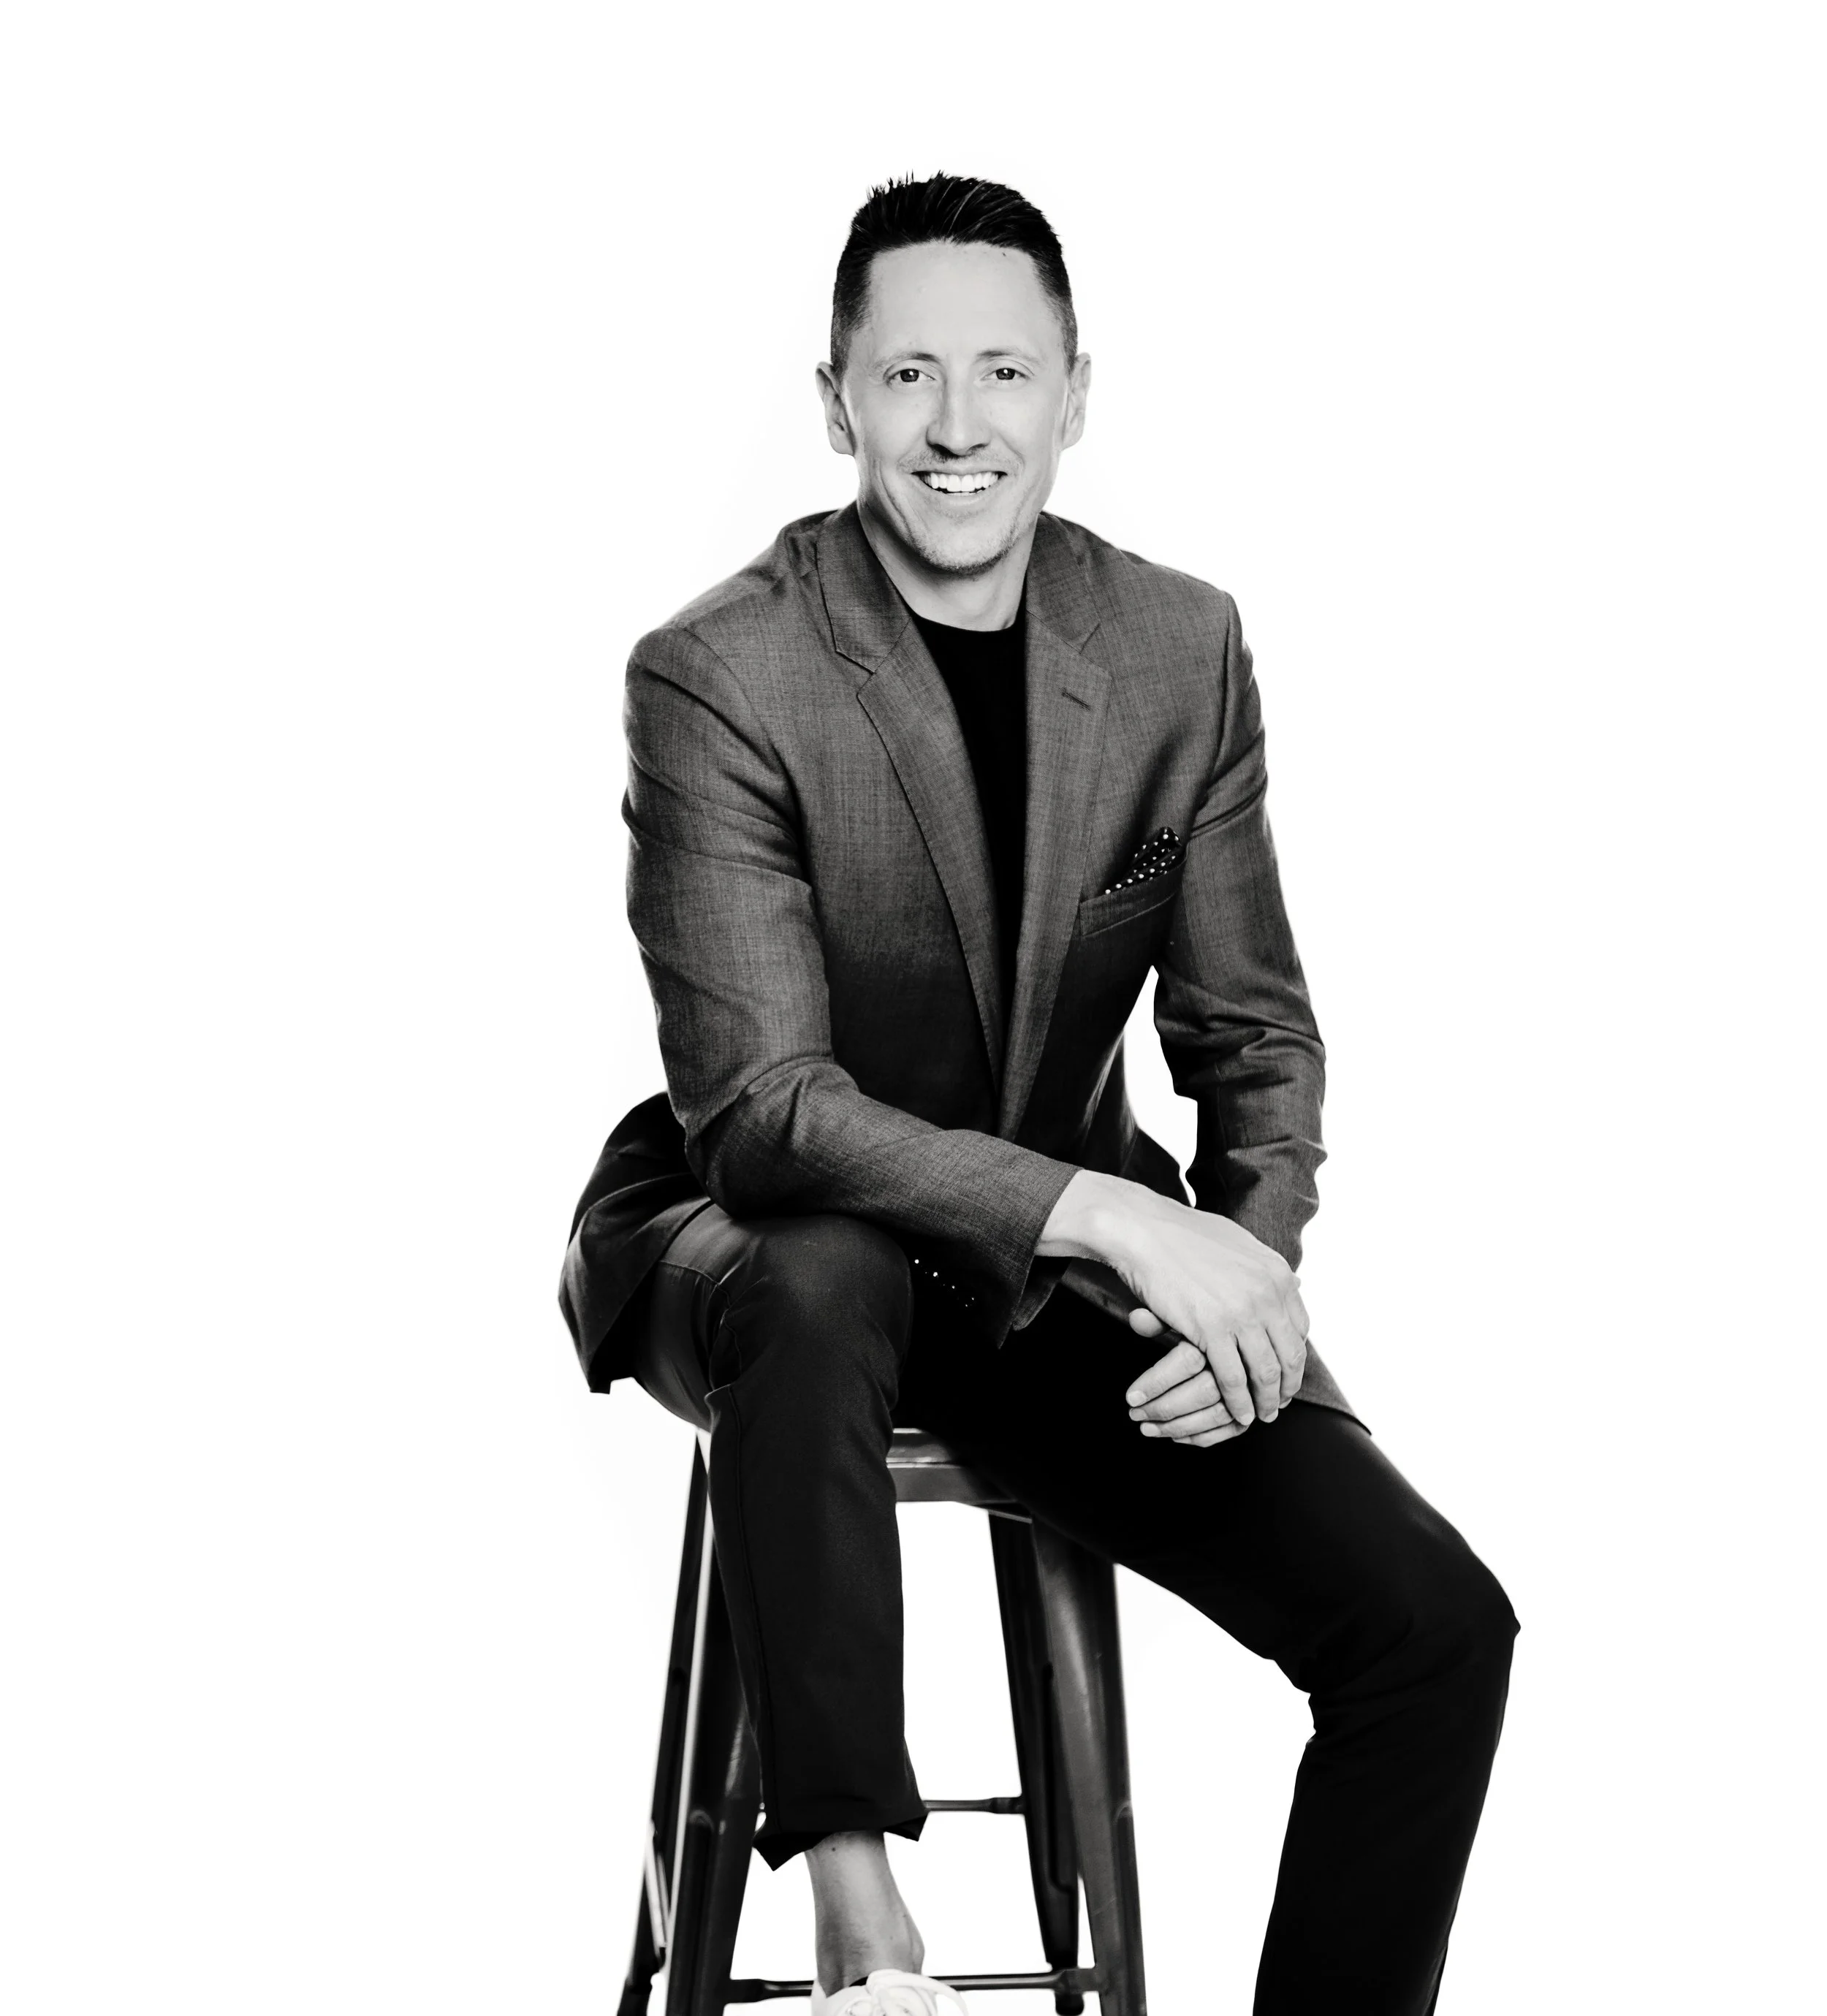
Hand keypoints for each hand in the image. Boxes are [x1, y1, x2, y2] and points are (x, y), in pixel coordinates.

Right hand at [1041, 1173, 1308, 1439]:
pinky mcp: (1211, 1330)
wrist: (1143, 1230)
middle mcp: (1267, 1294)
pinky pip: (1233, 1379)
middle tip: (1279, 1403)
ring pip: (1265, 1372)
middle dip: (1287, 1385)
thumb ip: (1268, 1269)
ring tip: (1262, 1415)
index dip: (1294, 1356)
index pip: (1299, 1328)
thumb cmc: (1183, 1235)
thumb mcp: (1240, 1244)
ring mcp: (1242, 1313)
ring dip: (1266, 1401)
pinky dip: (1238, 1402)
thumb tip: (1298, 1280)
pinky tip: (1238, 1414)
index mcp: (1277, 1273)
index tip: (1285, 1372)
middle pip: (1290, 1354)